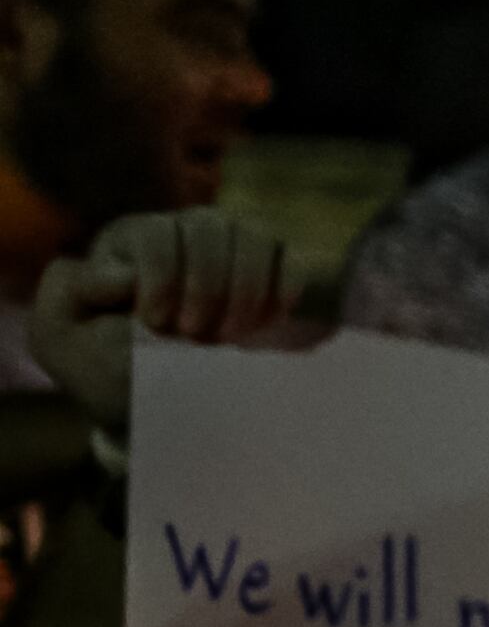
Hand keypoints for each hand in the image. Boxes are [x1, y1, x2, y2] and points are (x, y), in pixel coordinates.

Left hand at [26, 207, 312, 432]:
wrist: (151, 400)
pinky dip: (282, 291)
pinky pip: (289, 258)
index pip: (155, 231)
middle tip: (193, 335)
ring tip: (229, 338)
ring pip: (252, 236)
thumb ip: (72, 292)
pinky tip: (264, 325)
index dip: (162, 276)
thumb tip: (124, 273)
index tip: (157, 323)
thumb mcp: (61, 334)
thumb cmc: (101, 366)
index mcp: (129, 240)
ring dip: (245, 291)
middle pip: (208, 227)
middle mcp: (182, 232)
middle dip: (207, 287)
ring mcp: (231, 248)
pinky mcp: (271, 272)